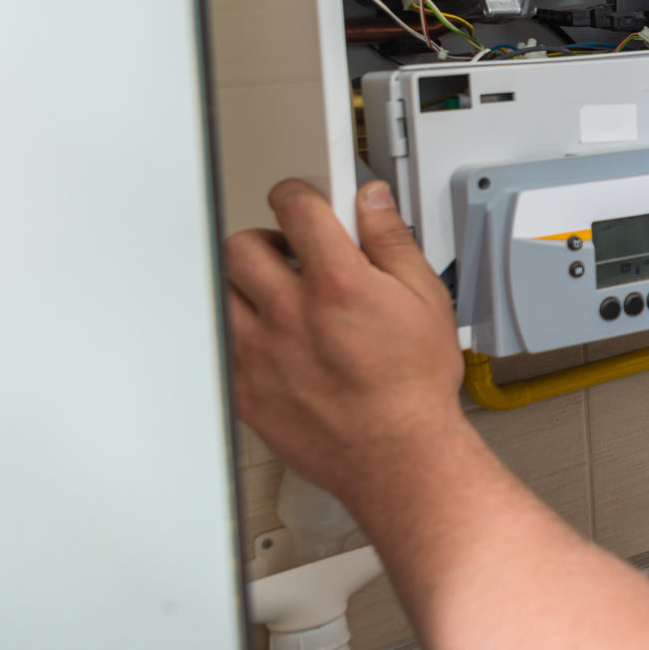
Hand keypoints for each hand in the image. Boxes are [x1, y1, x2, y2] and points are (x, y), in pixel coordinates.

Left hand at [224, 179, 467, 500]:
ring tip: (277, 296)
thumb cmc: (414, 388)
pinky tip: (271, 340)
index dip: (299, 194)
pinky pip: (222, 341)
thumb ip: (393, 241)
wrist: (398, 455)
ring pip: (222, 290)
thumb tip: (373, 203)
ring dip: (246, 284)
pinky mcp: (245, 388)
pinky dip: (241, 332)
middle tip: (290, 254)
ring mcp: (261, 352)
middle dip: (267, 239)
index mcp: (337, 284)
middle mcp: (291, 314)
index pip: (296, 207)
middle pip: (244, 245)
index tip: (303, 201)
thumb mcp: (426, 299)